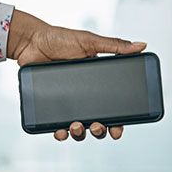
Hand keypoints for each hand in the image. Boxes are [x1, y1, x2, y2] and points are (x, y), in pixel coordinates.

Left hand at [6, 10, 146, 141]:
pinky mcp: (50, 105)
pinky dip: (59, 132)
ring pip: (78, 128)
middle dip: (100, 130)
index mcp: (98, 84)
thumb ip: (115, 46)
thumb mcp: (90, 41)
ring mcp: (67, 102)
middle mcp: (84, 96)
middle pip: (97, 122)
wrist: (31, 41)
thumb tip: (141, 45)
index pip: (113, 107)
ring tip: (76, 126)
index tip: (118, 130)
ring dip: (80, 133)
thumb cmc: (60, 38)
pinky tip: (60, 131)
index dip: (118, 121)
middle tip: (97, 126)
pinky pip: (56, 125)